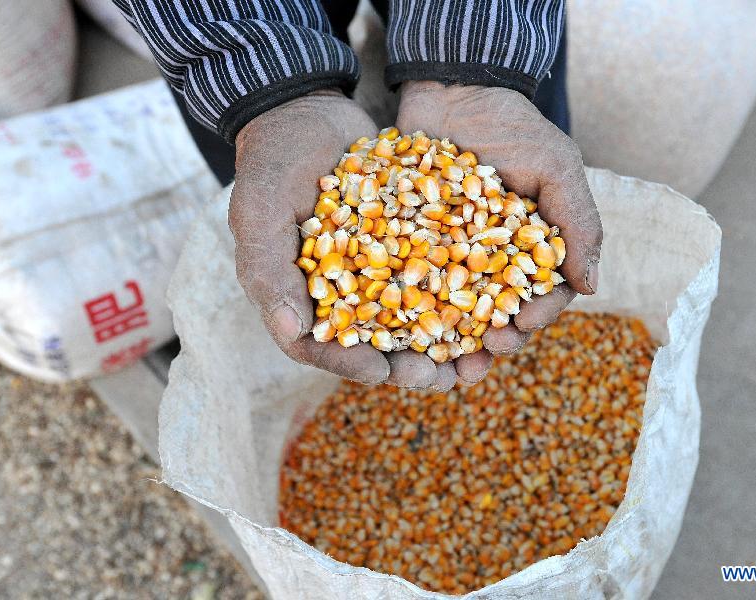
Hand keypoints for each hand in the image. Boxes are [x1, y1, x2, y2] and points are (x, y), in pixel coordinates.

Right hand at [229, 90, 477, 390]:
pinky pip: (436, 274)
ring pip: (411, 317)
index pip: (319, 345)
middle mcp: (339, 291)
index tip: (380, 371)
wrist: (307, 111)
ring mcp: (376, 269)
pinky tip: (494, 301)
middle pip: (373, 342)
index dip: (348, 362)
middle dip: (408, 364)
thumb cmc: (272, 162)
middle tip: (441, 378)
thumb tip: (293, 332)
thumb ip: (271, 271)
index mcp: (297, 295)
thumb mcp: (261, 212)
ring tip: (478, 358)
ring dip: (443, 341)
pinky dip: (462, 291)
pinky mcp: (406, 243)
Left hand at [396, 81, 602, 368]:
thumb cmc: (512, 125)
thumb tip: (592, 288)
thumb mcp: (556, 166)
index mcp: (534, 248)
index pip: (542, 293)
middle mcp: (494, 259)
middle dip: (494, 340)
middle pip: (498, 313)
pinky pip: (410, 283)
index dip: (536, 315)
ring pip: (454, 311)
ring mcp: (451, 254)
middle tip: (484, 357)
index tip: (522, 326)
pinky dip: (407, 310)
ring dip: (453, 343)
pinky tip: (399, 332)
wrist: (450, 88)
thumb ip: (578, 223)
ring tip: (444, 365)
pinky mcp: (412, 245)